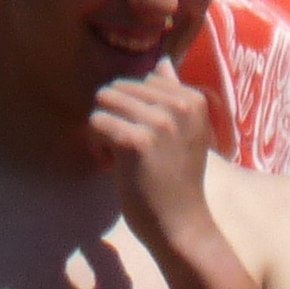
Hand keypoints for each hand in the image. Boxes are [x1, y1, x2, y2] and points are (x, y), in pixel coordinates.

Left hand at [89, 62, 221, 262]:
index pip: (141, 81)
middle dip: (115, 117)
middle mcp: (179, 105)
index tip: (146, 140)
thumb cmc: (178, 182)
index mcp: (193, 99)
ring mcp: (159, 122)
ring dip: (104, 130)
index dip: (133, 110)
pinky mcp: (137, 142)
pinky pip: (96, 123)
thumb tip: (164, 61)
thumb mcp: (185, 132)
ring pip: (103, 101)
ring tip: (120, 157)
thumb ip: (174, 95)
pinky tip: (114, 167)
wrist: (181, 227)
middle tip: (128, 151)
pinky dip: (97, 147)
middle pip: (118, 88)